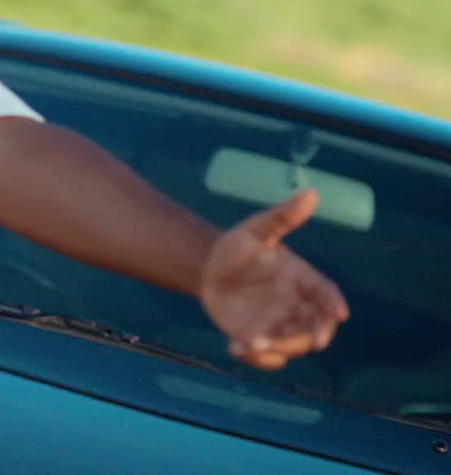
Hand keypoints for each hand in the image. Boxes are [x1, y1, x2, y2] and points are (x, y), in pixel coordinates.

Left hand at [199, 189, 350, 369]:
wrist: (208, 269)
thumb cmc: (238, 247)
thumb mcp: (256, 229)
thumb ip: (283, 217)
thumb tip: (311, 193)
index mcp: (302, 279)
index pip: (325, 293)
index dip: (333, 303)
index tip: (340, 313)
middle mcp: (296, 306)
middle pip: (314, 326)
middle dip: (312, 335)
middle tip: (310, 341)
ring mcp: (280, 325)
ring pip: (290, 345)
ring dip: (277, 349)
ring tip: (250, 344)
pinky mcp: (260, 338)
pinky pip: (266, 355)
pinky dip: (256, 357)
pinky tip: (235, 347)